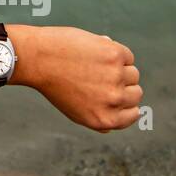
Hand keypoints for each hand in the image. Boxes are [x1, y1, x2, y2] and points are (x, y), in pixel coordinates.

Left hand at [11, 25, 141, 132]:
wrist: (39, 59)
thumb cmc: (55, 84)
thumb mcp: (75, 112)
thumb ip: (99, 121)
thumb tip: (115, 123)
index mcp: (105, 120)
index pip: (133, 114)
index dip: (125, 103)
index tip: (114, 93)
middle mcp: (113, 101)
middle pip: (136, 93)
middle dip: (123, 85)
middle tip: (101, 77)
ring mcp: (116, 78)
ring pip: (133, 73)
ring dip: (119, 68)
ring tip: (95, 65)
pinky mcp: (116, 56)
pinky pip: (127, 56)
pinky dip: (115, 52)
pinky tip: (95, 53)